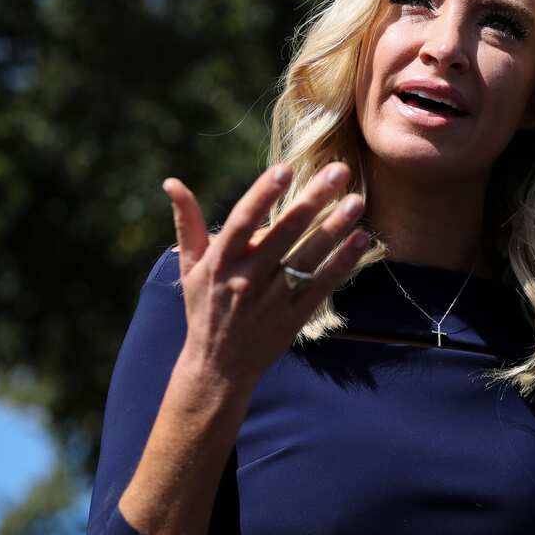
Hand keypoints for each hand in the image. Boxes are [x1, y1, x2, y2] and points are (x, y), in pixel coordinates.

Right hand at [163, 162, 365, 385]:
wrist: (218, 366)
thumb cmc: (204, 308)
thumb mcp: (190, 266)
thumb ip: (187, 222)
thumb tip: (172, 182)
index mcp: (221, 261)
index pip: (242, 221)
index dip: (263, 195)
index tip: (285, 168)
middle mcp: (247, 278)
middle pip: (285, 233)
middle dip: (313, 198)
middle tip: (339, 170)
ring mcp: (273, 298)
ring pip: (309, 257)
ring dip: (335, 227)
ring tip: (357, 201)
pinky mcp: (294, 316)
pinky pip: (322, 284)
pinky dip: (343, 262)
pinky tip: (361, 239)